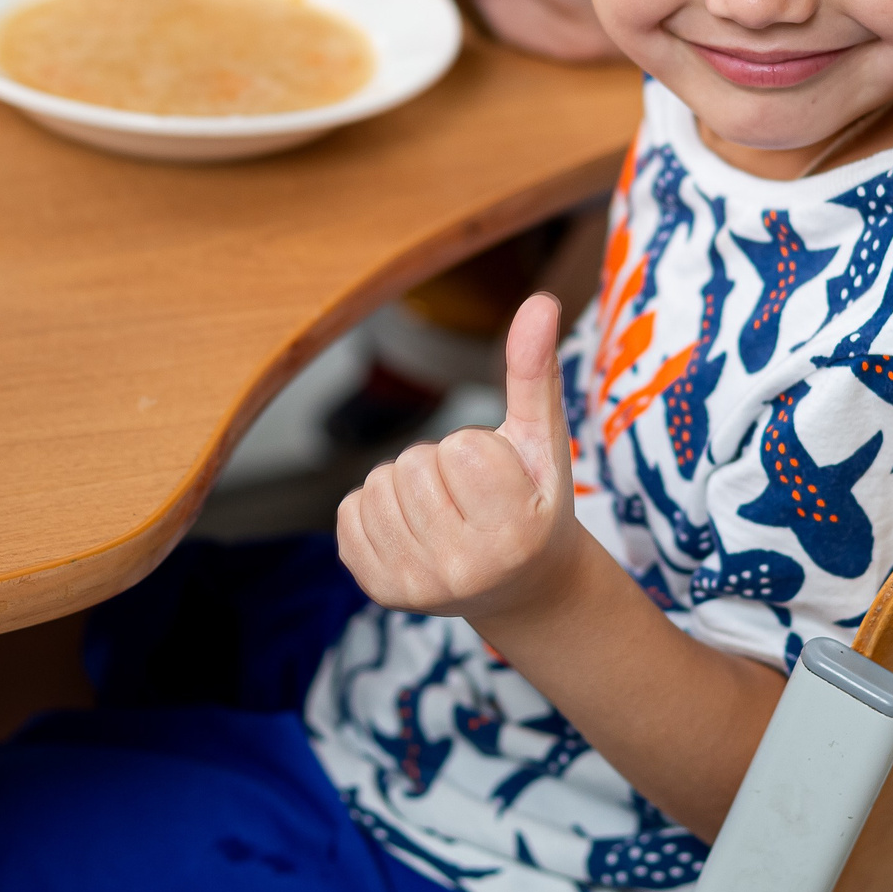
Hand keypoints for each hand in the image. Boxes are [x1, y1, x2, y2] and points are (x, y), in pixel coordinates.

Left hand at [339, 294, 582, 621]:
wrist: (522, 587)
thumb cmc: (535, 502)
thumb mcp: (543, 441)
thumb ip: (535, 373)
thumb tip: (539, 301)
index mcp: (514, 532)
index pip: (460, 448)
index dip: (477, 449)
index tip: (498, 479)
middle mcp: (464, 568)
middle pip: (412, 465)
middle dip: (439, 466)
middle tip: (470, 497)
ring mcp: (417, 585)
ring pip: (377, 485)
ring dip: (406, 486)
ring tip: (445, 510)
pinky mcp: (380, 590)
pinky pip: (349, 513)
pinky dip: (376, 509)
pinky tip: (415, 528)